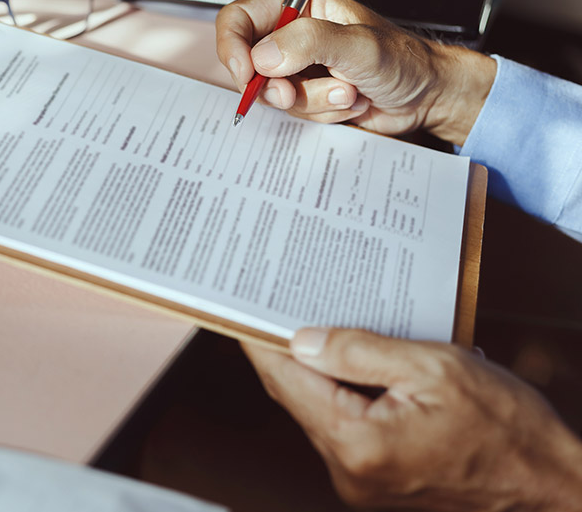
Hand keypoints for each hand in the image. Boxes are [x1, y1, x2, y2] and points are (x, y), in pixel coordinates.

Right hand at [216, 0, 496, 145]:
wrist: (428, 96)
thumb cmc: (405, 60)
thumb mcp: (359, 45)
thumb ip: (310, 43)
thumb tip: (264, 56)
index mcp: (299, 5)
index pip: (239, 19)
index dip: (233, 48)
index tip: (246, 73)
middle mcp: (293, 33)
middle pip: (249, 63)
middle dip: (278, 86)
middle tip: (297, 92)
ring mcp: (299, 67)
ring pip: (273, 93)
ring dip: (312, 101)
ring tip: (348, 90)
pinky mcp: (307, 94)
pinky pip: (293, 112)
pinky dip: (322, 112)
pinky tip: (349, 100)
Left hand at [242, 328, 581, 510]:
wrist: (553, 487)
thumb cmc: (510, 431)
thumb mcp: (436, 369)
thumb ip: (362, 351)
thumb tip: (302, 338)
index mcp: (358, 443)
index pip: (287, 381)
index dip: (261, 341)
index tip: (242, 308)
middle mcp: (349, 471)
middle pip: (298, 396)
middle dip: (289, 350)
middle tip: (280, 305)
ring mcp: (361, 482)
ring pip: (320, 411)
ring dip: (321, 372)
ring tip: (327, 327)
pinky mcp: (376, 481)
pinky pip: (344, 428)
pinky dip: (344, 395)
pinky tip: (358, 365)